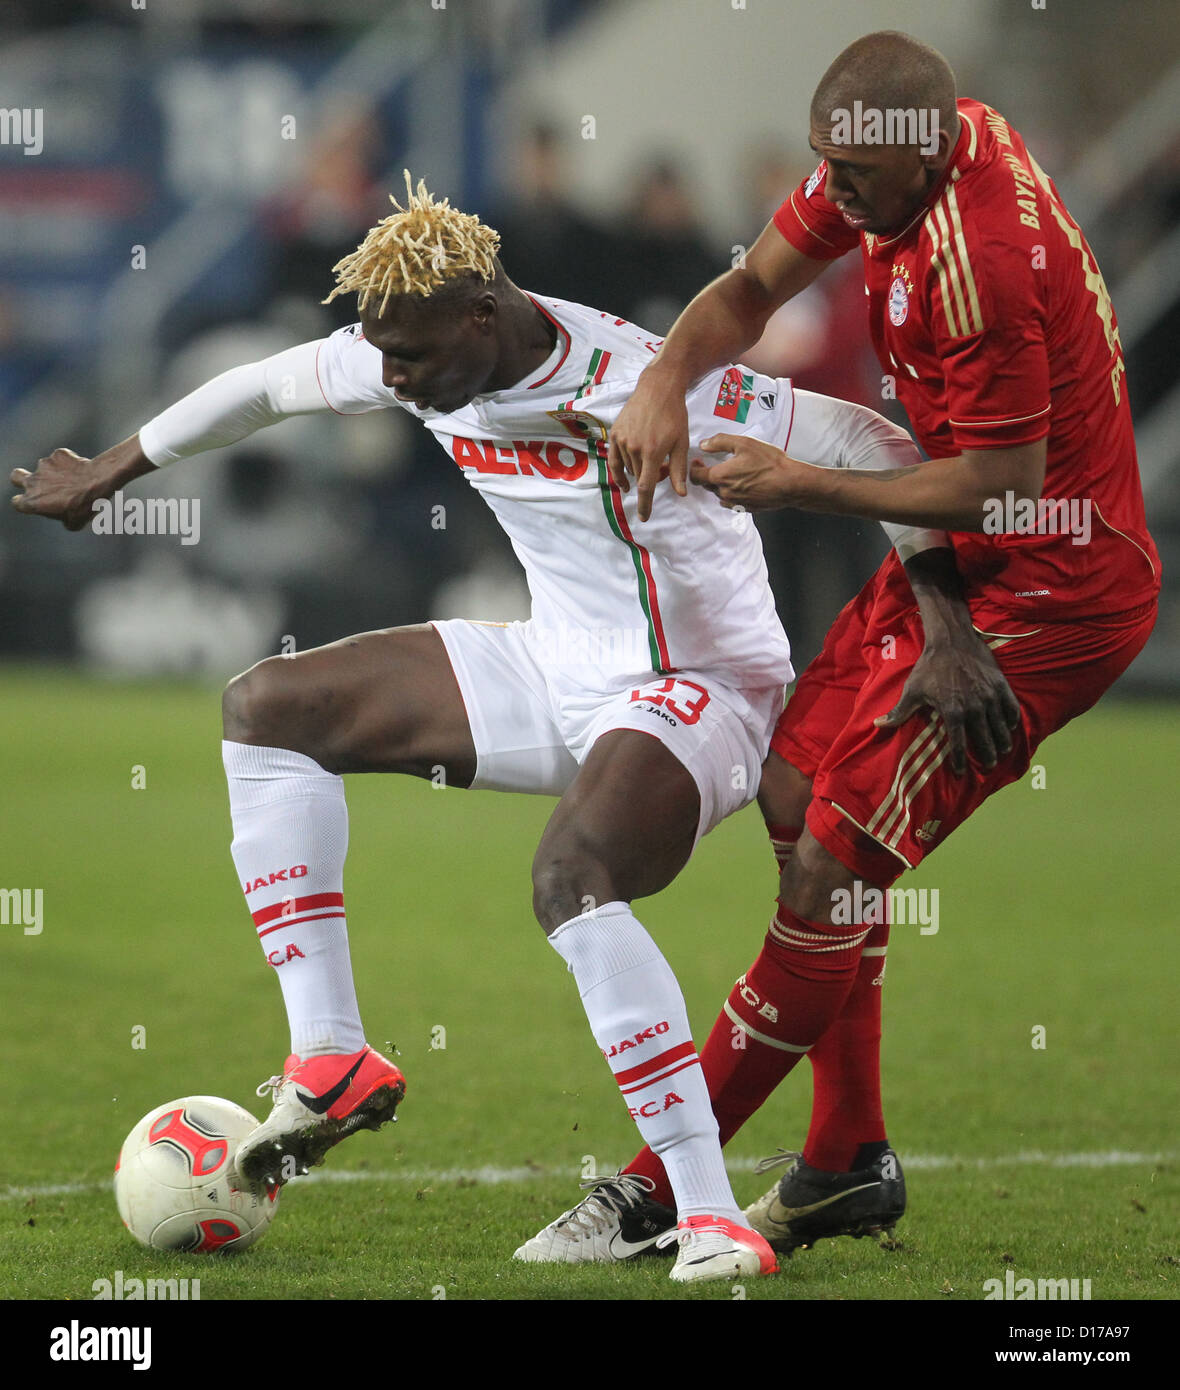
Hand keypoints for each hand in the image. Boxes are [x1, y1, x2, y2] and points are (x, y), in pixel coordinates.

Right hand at [11, 448, 103, 530]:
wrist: (97, 482)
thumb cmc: (85, 505)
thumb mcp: (73, 523)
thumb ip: (60, 518)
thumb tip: (64, 515)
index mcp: (32, 502)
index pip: (17, 503)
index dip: (25, 504)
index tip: (36, 505)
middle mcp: (33, 482)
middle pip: (15, 476)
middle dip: (22, 479)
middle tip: (39, 484)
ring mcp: (44, 466)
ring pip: (44, 467)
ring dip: (54, 473)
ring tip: (73, 480)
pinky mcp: (57, 455)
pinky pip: (60, 459)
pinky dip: (68, 463)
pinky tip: (80, 470)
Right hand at [607, 371, 690, 521]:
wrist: (657, 389)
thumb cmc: (674, 415)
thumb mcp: (681, 442)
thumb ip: (679, 470)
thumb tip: (681, 494)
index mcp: (652, 452)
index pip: (646, 487)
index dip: (645, 505)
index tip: (644, 518)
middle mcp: (634, 449)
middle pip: (639, 477)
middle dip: (651, 478)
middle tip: (664, 466)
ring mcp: (622, 441)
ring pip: (629, 469)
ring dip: (639, 471)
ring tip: (652, 457)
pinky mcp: (614, 434)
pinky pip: (615, 460)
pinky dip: (619, 472)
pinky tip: (625, 481)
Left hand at [690, 434, 819, 512]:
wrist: (790, 484)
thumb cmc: (769, 463)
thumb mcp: (744, 444)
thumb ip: (719, 442)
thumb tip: (704, 444)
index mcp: (720, 477)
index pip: (695, 476)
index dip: (694, 467)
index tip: (698, 461)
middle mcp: (724, 493)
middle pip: (706, 485)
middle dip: (707, 475)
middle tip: (715, 465)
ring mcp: (734, 503)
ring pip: (719, 494)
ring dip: (720, 485)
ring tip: (731, 474)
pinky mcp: (745, 508)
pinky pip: (732, 502)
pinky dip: (732, 494)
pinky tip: (742, 485)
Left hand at [875, 631, 1021, 776]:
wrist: (951, 640)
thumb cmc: (929, 666)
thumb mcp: (912, 691)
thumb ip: (898, 712)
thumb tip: (877, 725)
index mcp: (953, 712)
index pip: (959, 745)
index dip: (960, 762)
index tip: (961, 774)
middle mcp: (974, 708)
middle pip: (984, 740)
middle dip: (987, 756)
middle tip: (989, 766)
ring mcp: (989, 697)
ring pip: (1001, 727)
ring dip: (1003, 742)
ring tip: (1002, 752)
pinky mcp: (1000, 685)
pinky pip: (1011, 708)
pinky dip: (1013, 719)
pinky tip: (1011, 727)